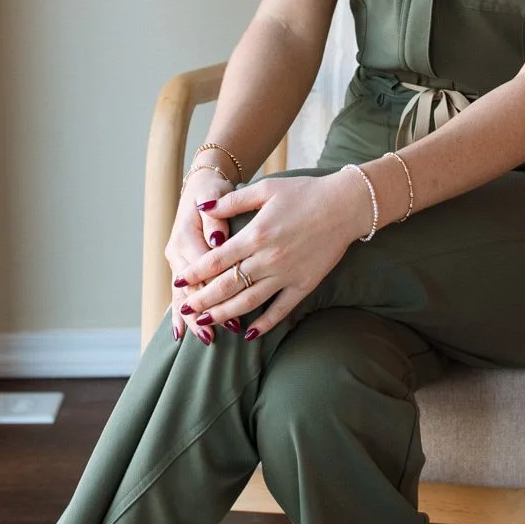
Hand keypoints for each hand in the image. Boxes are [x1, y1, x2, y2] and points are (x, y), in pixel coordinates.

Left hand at [172, 169, 367, 342]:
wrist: (345, 205)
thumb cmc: (305, 192)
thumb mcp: (265, 189)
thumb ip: (232, 201)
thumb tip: (202, 206)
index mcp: (255, 235)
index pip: (216, 260)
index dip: (194, 273)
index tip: (179, 282)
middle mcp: (268, 259)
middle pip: (227, 286)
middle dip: (203, 300)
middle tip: (186, 309)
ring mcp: (286, 275)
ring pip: (249, 302)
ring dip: (225, 315)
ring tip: (207, 323)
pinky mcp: (304, 284)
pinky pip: (281, 310)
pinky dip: (265, 324)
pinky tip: (250, 333)